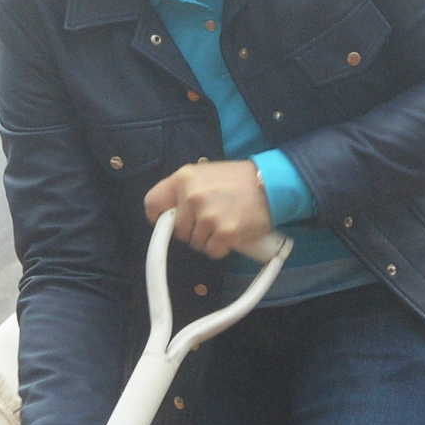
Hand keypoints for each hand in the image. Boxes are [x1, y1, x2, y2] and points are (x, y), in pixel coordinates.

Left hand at [146, 159, 271, 259]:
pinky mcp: (224, 233)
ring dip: (208, 239)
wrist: (272, 184)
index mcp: (183, 178)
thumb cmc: (240, 180)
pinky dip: (221, 247)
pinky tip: (232, 234)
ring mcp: (208, 216)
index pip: (153, 203)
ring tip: (224, 223)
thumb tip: (169, 212)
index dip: (159, 217)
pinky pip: (212, 251)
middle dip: (191, 230)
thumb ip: (185, 189)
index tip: (167, 222)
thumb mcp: (206, 173)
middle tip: (210, 220)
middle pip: (177, 230)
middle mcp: (192, 197)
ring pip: (195, 243)